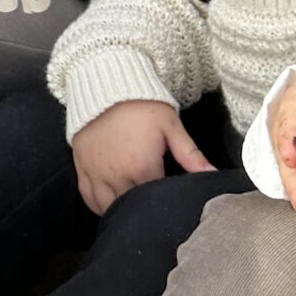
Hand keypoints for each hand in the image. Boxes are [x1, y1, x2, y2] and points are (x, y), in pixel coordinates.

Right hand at [72, 100, 213, 215]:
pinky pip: (89, 198)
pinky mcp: (82, 168)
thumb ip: (191, 155)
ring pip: (108, 208)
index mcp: (143, 168)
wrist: (105, 85)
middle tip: (154, 205)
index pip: (157, 200)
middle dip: (144, 209)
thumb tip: (214, 175)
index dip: (166, 202)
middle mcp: (117, 176)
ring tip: (133, 208)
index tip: (171, 199)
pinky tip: (110, 205)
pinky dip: (99, 206)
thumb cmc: (142, 105)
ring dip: (121, 210)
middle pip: (132, 208)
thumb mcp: (171, 126)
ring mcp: (96, 174)